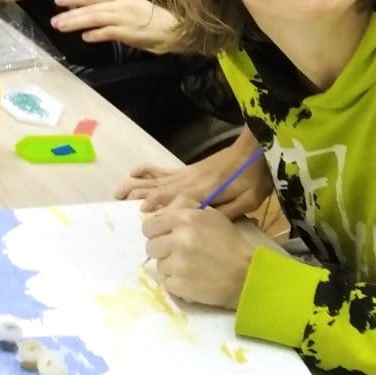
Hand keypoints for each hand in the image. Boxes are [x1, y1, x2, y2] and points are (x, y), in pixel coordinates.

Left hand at [51, 0, 176, 51]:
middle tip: (54, 20)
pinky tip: (85, 37)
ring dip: (77, 23)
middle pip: (90, 8)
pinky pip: (108, 32)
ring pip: (95, 18)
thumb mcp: (129, 7)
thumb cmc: (151, 19)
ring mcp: (124, 17)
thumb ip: (110, 10)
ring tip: (61, 27)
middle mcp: (120, 4)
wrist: (173, 28)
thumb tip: (88, 16)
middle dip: (71, 14)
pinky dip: (96, 34)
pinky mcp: (129, 31)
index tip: (58, 0)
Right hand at [118, 129, 270, 217]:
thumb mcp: (248, 200)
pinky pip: (163, 170)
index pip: (173, 197)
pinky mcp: (189, 170)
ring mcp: (187, 174)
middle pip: (158, 187)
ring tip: (118, 191)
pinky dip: (147, 171)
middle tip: (118, 201)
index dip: (157, 204)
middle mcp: (189, 181)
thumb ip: (226, 212)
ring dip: (136, 184)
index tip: (142, 213)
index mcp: (203, 191)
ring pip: (156, 179)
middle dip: (137, 194)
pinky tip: (135, 173)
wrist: (257, 150)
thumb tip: (202, 224)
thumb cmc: (255, 177)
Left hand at [141, 199, 255, 307]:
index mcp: (183, 219)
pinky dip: (176, 282)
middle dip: (162, 249)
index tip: (164, 237)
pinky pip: (166, 282)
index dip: (155, 232)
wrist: (247, 273)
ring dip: (170, 266)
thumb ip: (182, 206)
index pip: (149, 225)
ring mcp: (177, 264)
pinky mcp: (179, 285)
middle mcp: (178, 239)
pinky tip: (191, 278)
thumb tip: (155, 209)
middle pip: (150, 246)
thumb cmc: (229, 242)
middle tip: (177, 253)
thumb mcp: (209, 215)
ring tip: (189, 266)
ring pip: (158, 265)